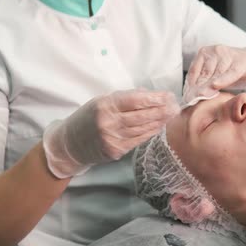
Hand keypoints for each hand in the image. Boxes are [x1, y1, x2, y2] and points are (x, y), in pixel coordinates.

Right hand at [43, 89, 179, 177]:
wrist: (70, 144)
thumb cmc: (88, 118)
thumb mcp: (101, 102)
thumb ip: (124, 98)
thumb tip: (148, 94)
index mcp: (105, 105)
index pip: (135, 100)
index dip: (154, 98)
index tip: (167, 95)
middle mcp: (109, 122)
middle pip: (142, 115)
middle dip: (161, 110)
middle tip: (175, 106)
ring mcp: (113, 138)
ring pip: (143, 128)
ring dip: (160, 121)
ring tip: (171, 115)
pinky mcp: (116, 150)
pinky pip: (138, 139)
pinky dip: (151, 132)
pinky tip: (160, 126)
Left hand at [183, 45, 245, 103]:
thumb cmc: (231, 71)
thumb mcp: (215, 76)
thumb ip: (203, 84)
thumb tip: (189, 97)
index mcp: (205, 52)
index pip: (194, 72)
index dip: (189, 86)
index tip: (186, 98)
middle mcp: (216, 51)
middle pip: (204, 74)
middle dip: (198, 89)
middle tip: (191, 101)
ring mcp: (229, 56)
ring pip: (216, 75)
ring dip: (208, 88)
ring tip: (202, 98)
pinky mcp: (242, 63)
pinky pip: (231, 73)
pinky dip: (223, 79)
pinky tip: (215, 86)